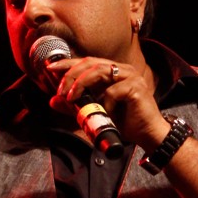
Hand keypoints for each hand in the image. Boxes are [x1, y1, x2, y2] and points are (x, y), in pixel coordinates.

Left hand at [45, 56, 166, 150]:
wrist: (147, 135)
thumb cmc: (123, 122)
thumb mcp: (94, 113)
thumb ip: (75, 106)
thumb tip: (53, 101)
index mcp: (112, 71)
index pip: (86, 62)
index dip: (67, 63)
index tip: (50, 67)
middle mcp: (121, 70)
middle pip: (90, 63)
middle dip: (71, 74)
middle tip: (60, 90)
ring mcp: (130, 76)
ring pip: (99, 71)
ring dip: (81, 84)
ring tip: (72, 98)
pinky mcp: (136, 87)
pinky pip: (113, 91)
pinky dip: (105, 103)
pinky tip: (106, 113)